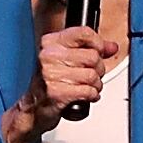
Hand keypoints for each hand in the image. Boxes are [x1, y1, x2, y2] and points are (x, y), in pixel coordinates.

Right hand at [0, 27, 118, 142]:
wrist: (31, 109)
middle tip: (91, 75)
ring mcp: (51, 74)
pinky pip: (88, 91)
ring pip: (92, 75)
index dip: (98, 43)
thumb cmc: (47, 84)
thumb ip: (90, 50)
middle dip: (98, 69)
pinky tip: (86, 95)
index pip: (84, 33)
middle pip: (92, 56)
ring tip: (88, 87)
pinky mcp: (57, 92)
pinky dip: (92, 95)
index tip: (100, 51)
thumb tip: (111, 47)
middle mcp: (49, 56)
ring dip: (96, 84)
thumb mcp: (66, 60)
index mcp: (50, 43)